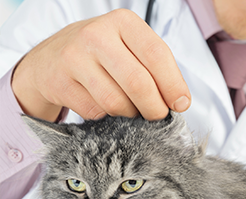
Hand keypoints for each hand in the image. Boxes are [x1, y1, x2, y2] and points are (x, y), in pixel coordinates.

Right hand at [12, 9, 189, 121]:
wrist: (52, 58)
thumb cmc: (102, 54)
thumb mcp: (129, 47)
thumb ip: (155, 68)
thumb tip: (180, 101)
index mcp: (123, 22)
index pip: (156, 54)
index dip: (173, 84)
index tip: (181, 104)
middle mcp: (97, 35)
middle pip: (138, 82)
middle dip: (155, 108)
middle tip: (158, 116)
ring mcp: (74, 58)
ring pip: (116, 102)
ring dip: (131, 115)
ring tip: (132, 110)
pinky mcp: (60, 82)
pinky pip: (96, 112)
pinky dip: (108, 117)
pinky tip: (107, 107)